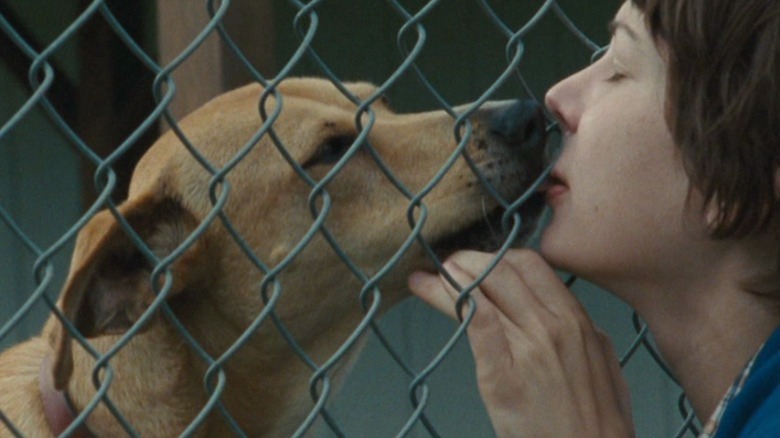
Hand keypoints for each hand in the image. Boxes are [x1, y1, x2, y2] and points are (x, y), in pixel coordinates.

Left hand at [408, 249, 633, 436]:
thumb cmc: (599, 427)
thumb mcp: (604, 370)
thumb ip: (586, 339)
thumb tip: (574, 322)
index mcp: (577, 321)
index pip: (531, 266)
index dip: (498, 258)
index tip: (480, 264)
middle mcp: (554, 325)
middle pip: (503, 270)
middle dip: (469, 261)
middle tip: (448, 267)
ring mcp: (529, 347)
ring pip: (483, 289)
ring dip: (449, 278)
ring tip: (427, 279)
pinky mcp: (502, 374)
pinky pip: (476, 322)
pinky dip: (452, 299)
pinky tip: (430, 291)